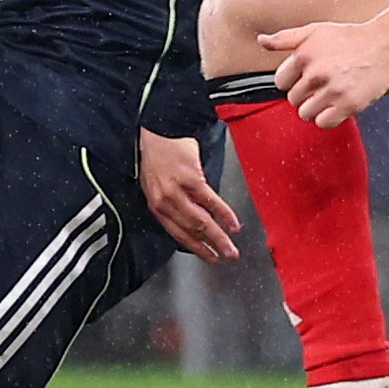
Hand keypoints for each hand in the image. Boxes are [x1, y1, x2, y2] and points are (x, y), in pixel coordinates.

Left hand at [139, 130, 238, 262]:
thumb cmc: (158, 154)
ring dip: (219, 237)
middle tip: (226, 257)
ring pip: (201, 221)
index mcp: (156, 204)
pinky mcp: (191, 179)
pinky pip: (211, 201)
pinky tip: (233, 224)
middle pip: (191, 230)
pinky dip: (225, 215)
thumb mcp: (157, 183)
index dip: (195, 248)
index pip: (177, 233)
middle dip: (211, 248)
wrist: (160, 130)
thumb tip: (195, 217)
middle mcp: (164, 201)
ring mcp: (177, 191)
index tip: (209, 257)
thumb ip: (173, 203)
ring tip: (231, 248)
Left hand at [261, 19, 388, 129]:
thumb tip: (261, 41)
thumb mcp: (315, 31)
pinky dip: (327, 118)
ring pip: (305, 114)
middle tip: (323, 84)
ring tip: (329, 96)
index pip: (280, 82)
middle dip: (305, 94)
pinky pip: (323, 123)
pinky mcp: (349, 104)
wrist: (385, 44)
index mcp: (304, 55)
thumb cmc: (350, 37)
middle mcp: (316, 73)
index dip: (293, 81)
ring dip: (314, 108)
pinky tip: (336, 106)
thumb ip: (286, 38)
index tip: (307, 77)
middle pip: (293, 99)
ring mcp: (333, 90)